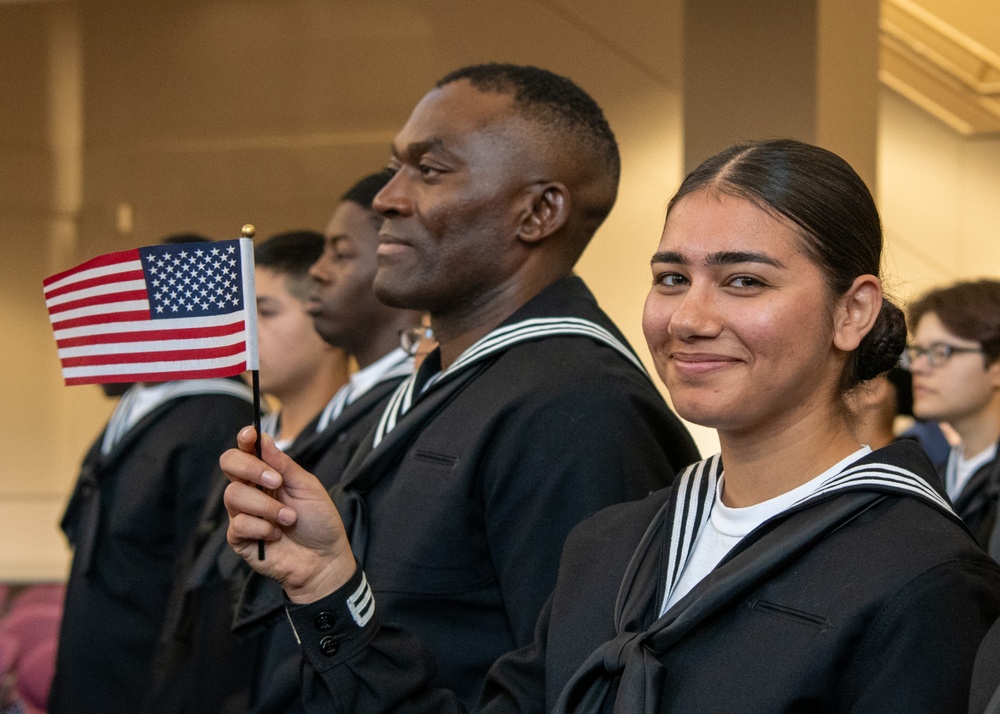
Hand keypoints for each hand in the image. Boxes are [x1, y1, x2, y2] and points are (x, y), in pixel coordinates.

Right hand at [220, 426, 356, 602]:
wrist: (324, 559)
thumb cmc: (319, 521)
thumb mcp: (307, 487)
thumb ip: (284, 464)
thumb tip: (263, 438)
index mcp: (267, 474)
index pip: (245, 451)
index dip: (244, 440)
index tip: (250, 435)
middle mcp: (251, 490)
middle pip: (229, 465)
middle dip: (251, 469)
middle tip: (277, 481)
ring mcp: (243, 513)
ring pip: (234, 495)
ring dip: (266, 506)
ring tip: (288, 518)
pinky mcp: (239, 538)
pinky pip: (239, 524)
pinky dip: (262, 528)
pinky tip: (276, 535)